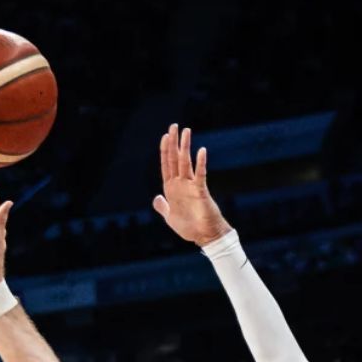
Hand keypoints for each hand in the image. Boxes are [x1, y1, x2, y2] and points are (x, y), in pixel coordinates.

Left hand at [152, 123, 232, 246]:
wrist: (204, 236)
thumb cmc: (189, 228)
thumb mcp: (170, 217)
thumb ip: (162, 207)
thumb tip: (157, 198)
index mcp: (171, 188)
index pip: (166, 164)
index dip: (164, 150)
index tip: (165, 135)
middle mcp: (180, 183)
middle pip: (175, 158)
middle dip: (174, 142)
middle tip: (174, 126)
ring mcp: (190, 186)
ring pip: (185, 162)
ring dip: (185, 146)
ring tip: (186, 130)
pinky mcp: (200, 190)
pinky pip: (200, 174)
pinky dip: (200, 163)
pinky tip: (201, 151)